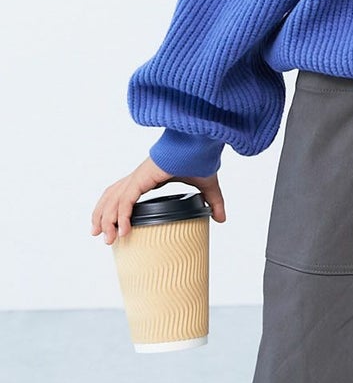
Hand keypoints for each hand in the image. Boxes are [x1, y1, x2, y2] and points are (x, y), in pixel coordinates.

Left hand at [91, 156, 226, 244]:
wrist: (200, 143)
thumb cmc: (201, 158)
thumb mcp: (207, 188)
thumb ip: (213, 203)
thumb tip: (221, 219)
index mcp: (148, 178)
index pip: (124, 193)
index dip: (116, 208)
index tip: (113, 226)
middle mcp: (138, 177)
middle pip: (112, 197)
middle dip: (103, 216)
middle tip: (100, 235)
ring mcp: (138, 177)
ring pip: (114, 200)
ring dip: (107, 220)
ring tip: (106, 238)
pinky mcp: (142, 178)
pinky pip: (126, 200)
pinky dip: (122, 216)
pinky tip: (122, 231)